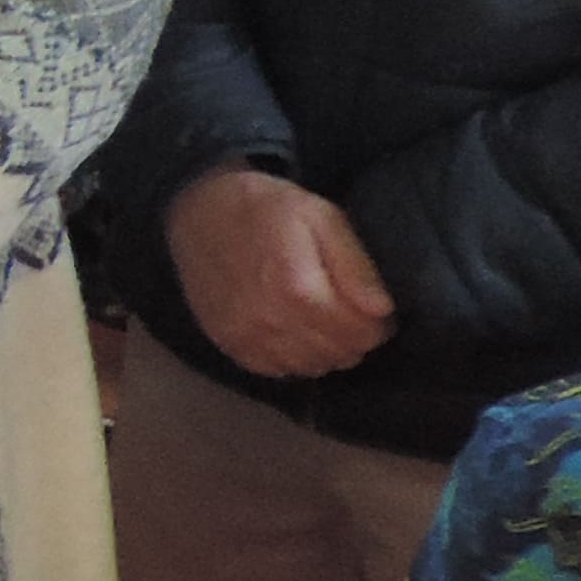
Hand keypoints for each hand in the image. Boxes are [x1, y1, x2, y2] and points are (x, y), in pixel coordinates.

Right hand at [168, 164, 397, 381]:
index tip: (371, 304)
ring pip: (313, 368)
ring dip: (326, 349)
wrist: (198, 212)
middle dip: (353, 335)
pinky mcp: (231, 347)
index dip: (377, 321)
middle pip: (340, 355)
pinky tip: (290, 327)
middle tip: (346, 307)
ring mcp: (247, 338)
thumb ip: (355, 263)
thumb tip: (383, 310)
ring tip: (319, 317)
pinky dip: (295, 356)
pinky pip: (280, 371)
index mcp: (298, 287)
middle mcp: (271, 321)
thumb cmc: (266, 209)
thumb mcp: (320, 216)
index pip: (363, 333)